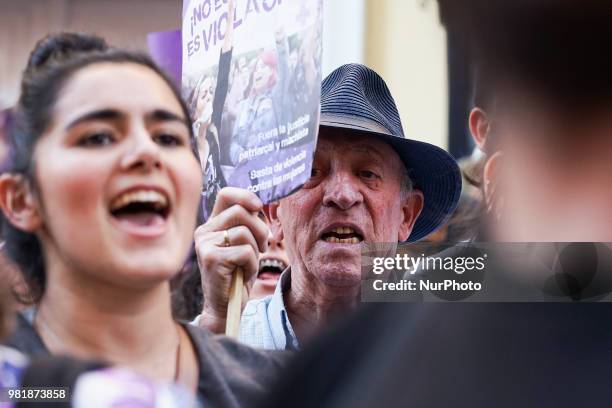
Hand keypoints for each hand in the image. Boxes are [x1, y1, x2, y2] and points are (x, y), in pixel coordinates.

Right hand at [194, 187, 268, 332]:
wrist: (224, 306)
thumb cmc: (237, 274)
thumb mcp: (243, 244)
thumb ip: (247, 223)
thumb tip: (260, 205)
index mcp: (212, 224)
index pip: (226, 194)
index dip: (246, 196)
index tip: (259, 208)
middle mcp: (204, 231)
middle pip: (241, 212)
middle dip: (260, 229)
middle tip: (262, 246)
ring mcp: (205, 244)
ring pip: (244, 232)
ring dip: (255, 249)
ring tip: (249, 263)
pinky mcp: (211, 258)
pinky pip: (244, 251)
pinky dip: (251, 264)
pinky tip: (243, 273)